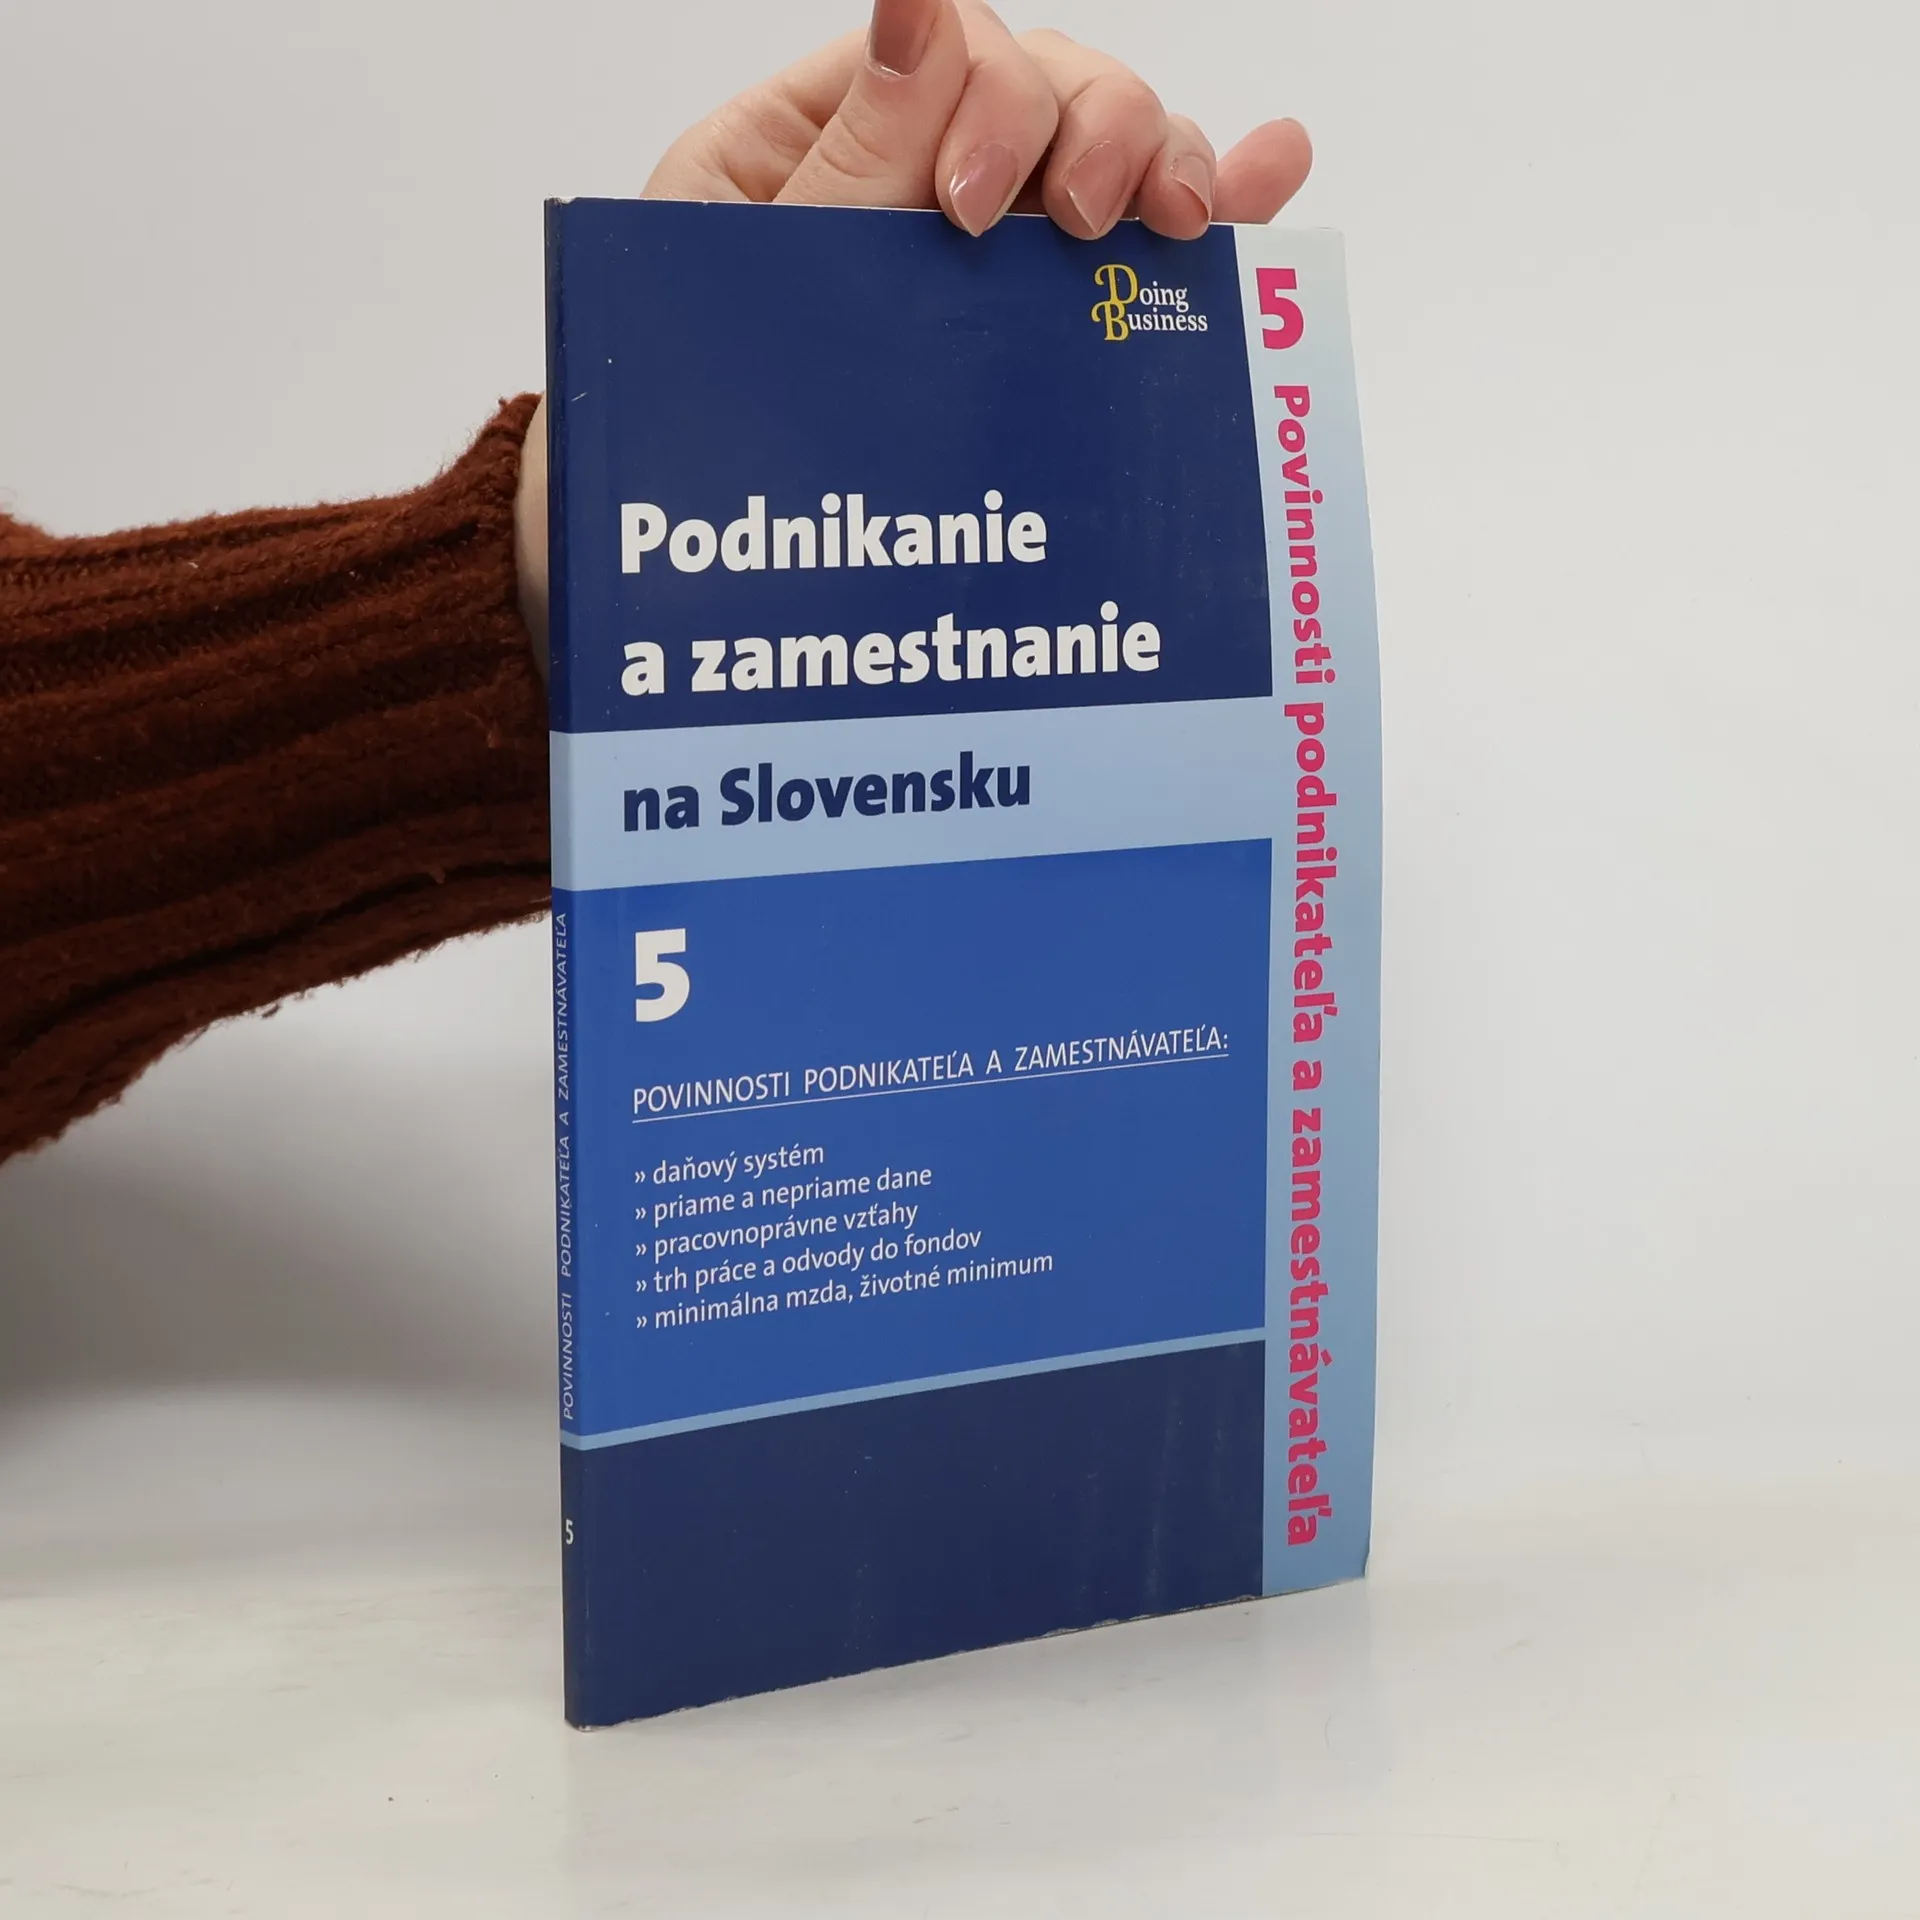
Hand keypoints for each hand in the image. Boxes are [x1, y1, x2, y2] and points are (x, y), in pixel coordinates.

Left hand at [514, 0, 1313, 657]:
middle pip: (1048, 92)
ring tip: (1186, 220)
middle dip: (1097, 131)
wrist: (665, 591)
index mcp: (808, 150)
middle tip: (1089, 225)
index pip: (948, 53)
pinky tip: (1268, 179)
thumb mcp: (737, 292)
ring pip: (1103, 163)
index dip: (995, 101)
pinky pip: (1129, 259)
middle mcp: (908, 193)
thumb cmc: (673, 449)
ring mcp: (980, 268)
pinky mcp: (1030, 344)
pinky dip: (1211, 214)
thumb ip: (844, 167)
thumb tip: (925, 9)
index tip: (975, 214)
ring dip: (1166, 164)